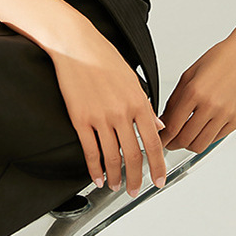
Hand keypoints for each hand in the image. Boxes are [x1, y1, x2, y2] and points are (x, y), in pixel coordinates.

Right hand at [49, 26, 166, 196]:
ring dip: (116, 177)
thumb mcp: (134, 80)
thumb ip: (146, 106)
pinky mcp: (80, 119)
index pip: (153, 143)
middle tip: (137, 190)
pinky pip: (90, 151)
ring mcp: (100, 118)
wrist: (76, 45)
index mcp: (138, 102)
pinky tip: (97, 177)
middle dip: (137, 178)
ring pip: (112, 157)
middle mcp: (122, 113)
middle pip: (134, 155)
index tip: (159, 180)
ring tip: (117, 186)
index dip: (158, 166)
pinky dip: (95, 168)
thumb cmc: (104, 57)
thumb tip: (158, 127)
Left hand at [159, 34, 235, 153]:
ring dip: (189, 144)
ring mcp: (226, 115)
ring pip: (201, 144)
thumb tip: (165, 119)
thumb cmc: (221, 59)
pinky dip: (206, 138)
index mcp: (195, 92)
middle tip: (170, 141)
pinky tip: (202, 130)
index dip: (163, 136)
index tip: (160, 138)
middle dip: (173, 143)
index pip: (173, 126)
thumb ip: (175, 99)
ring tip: (185, 138)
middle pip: (185, 139)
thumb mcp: (189, 74)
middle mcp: (211, 106)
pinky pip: (217, 139)